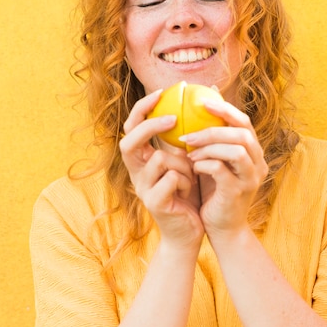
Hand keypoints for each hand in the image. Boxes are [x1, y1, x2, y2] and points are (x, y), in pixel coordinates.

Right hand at [119, 90, 203, 246]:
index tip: (161, 93)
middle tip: (173, 118)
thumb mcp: (187, 164)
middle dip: (151, 126)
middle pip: (129, 141)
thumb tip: (197, 109)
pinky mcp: (153, 203)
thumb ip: (184, 143)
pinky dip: (185, 181)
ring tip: (192, 177)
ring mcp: (142, 189)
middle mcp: (136, 173)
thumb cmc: (189, 196)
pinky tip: (188, 193)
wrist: (189, 233)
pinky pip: (170, 178)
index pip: (132, 128)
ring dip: (182, 164)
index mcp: (142, 161)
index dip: (142, 109)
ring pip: (159, 158)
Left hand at [184, 99, 267, 237]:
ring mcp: (251, 179)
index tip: (202, 102)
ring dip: (209, 146)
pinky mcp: (238, 193)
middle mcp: (258, 164)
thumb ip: (211, 141)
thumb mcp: (213, 163)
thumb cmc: (215, 193)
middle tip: (188, 132)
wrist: (222, 229)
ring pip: (237, 150)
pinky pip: (222, 170)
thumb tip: (197, 111)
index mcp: (253, 153)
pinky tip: (193, 166)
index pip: (244, 123)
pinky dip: (206, 164)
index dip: (225, 109)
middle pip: (242, 133)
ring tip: (189, 150)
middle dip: (213, 128)